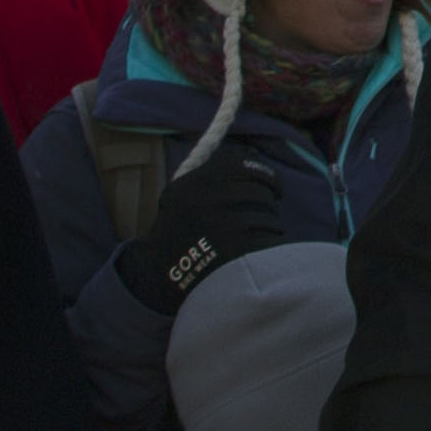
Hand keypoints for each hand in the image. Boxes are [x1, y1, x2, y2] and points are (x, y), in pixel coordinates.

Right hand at [114, 144, 297, 314]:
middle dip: (270, 204)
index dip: (267, 175)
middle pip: (260, 192)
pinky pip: (268, 239)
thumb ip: (213, 174)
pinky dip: (272, 242)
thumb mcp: (183, 194)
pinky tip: (265, 250)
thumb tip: (255, 153)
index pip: (243, 165)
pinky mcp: (234, 251)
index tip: (276, 188)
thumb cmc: (174, 233)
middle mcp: (207, 199)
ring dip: (272, 225)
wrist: (154, 276)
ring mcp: (221, 226)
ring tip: (261, 235)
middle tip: (269, 215)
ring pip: (268, 216)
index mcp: (195, 181)